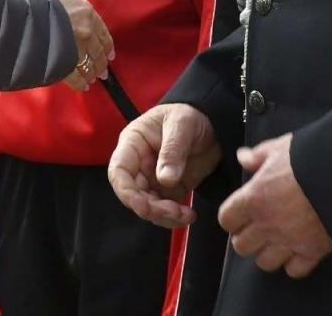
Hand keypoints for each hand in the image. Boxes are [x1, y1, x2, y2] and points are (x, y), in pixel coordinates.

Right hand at [41, 0, 112, 91]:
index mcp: (84, 10)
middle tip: (102, 72)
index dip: (106, 43)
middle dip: (101, 62)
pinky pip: (76, 76)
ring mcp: (76, 47)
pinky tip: (82, 87)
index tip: (110, 53)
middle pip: (98, 50)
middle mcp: (85, 29)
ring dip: (92, 73)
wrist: (17, 14)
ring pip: (90, 64)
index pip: (102, 30)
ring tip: (93, 79)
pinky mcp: (65, 62)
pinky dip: (80, 83)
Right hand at [108, 103, 221, 228]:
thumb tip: (165, 179)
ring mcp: (152, 179)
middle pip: (133, 194)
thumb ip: (173, 150)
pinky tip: (189, 215)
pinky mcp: (168, 190)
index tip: (144, 206)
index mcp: (133, 144)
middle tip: (173, 212)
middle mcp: (139, 164)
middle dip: (151, 208)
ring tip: (186, 215)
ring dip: (163, 216)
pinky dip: (174, 217)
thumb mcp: (182, 124)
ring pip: (148, 206)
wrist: (212, 122)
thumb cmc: (190, 115)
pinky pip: (164, 209)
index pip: (119, 171)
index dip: (127, 192)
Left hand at [219, 133, 331, 278]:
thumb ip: (259, 155)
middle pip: (241, 246)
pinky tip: (299, 248)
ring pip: (264, 262)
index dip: (233, 216)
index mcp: (254, 198)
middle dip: (248, 236)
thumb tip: (243, 157)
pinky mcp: (312, 252)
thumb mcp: (282, 147)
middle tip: (259, 226)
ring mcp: (289, 241)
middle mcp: (267, 224)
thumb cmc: (312, 158)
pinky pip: (294, 270)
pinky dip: (295, 263)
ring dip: (268, 252)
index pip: (227, 219)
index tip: (242, 211)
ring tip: (278, 239)